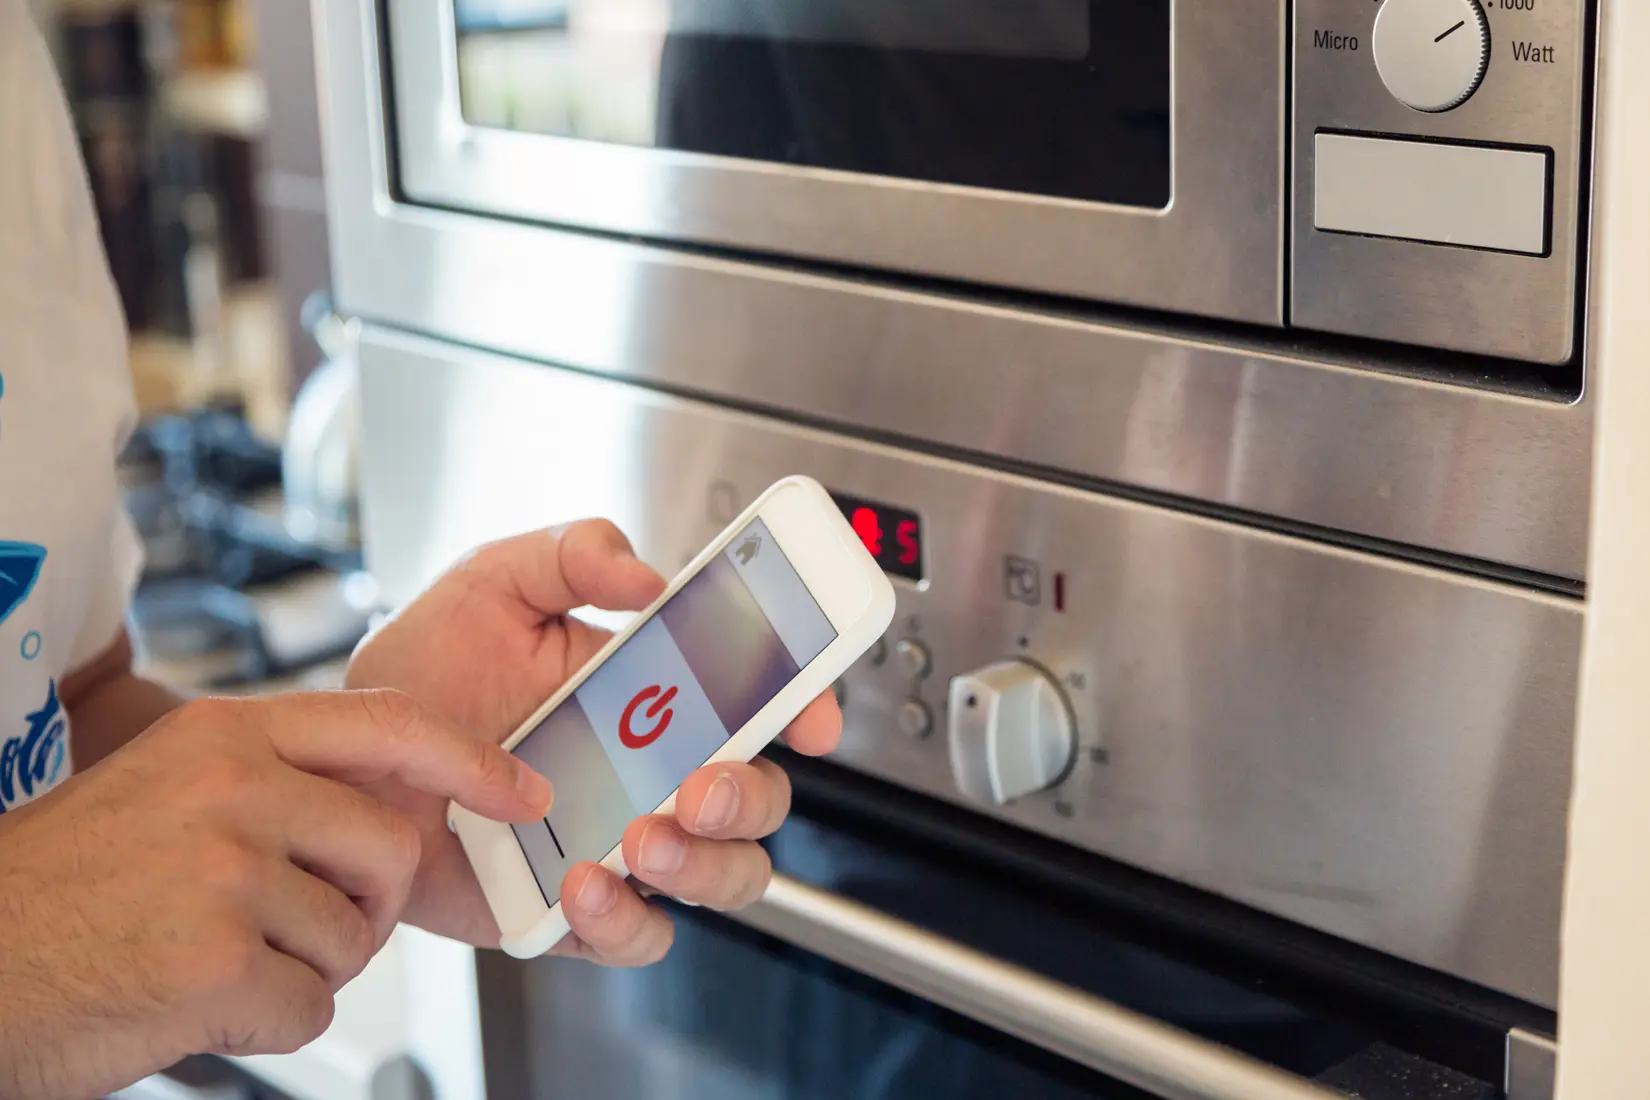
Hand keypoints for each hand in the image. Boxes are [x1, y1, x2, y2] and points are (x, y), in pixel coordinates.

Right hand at [0, 691, 547, 1099]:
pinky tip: (201, 1000)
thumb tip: (398, 801)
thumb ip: (276, 781)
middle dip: (371, 902)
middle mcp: (232, 788)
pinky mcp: (215, 961)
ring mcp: (223, 872)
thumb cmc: (70, 888)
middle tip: (301, 924)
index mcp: (225, 736)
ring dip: (310, 965)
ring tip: (220, 957)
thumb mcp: (167, 788)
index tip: (523, 793)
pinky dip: (272, 1019)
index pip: (387, 724)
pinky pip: (312, 1003)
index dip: (470, 760)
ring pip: (356, 934)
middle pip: (394, 848)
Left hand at [346, 520, 842, 962]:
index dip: (806, 706)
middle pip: (762, 799)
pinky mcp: (576, 910)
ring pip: (726, 876)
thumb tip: (644, 576)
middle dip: (752, 797)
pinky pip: (638, 937)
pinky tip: (580, 883)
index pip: (760, 700)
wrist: (343, 768)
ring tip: (640, 840)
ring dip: (706, 864)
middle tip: (704, 784)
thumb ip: (570, 553)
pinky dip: (624, 921)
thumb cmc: (422, 676)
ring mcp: (622, 844)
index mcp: (656, 693)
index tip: (811, 717)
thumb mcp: (492, 584)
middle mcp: (654, 773)